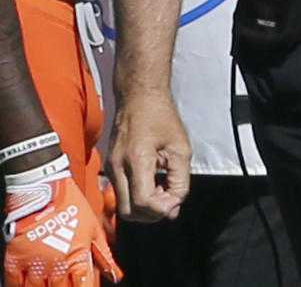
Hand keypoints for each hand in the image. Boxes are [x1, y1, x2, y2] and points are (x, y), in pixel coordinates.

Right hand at [4, 161, 122, 284]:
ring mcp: (34, 266)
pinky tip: (27, 285)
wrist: (43, 189)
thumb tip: (115, 274)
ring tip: (49, 284)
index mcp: (77, 258)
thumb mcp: (92, 226)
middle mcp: (57, 266)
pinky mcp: (15, 261)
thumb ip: (103, 253)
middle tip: (65, 283)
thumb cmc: (70, 204)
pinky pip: (14, 285)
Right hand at [108, 92, 190, 222]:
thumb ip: (180, 179)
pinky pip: (121, 193)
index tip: (176, 199)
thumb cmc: (162, 117)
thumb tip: (175, 205)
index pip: (142, 202)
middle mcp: (117, 167)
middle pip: (129, 212)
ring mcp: (110, 168)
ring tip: (162, 189)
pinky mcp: (109, 167)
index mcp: (137, 159)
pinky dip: (137, 196)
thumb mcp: (180, 147)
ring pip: (123, 206)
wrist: (139, 97)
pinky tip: (153, 182)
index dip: (162, 208)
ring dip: (144, 206)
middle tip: (170, 198)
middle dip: (151, 213)